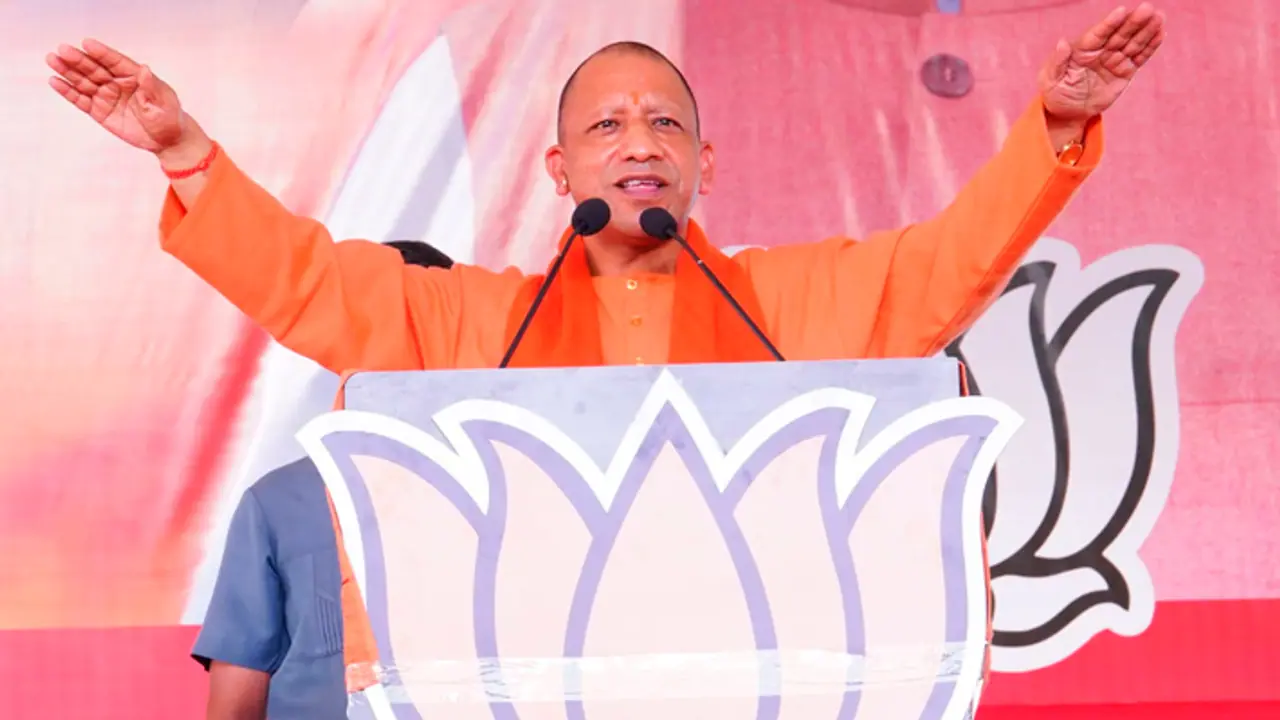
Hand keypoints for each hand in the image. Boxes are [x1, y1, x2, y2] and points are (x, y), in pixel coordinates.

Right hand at [46, 39, 190, 153]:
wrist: (167, 140)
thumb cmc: (169, 118)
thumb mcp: (165, 102)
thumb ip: (152, 87)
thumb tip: (145, 69)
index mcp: (134, 76)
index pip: (115, 62)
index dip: (101, 53)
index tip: (87, 43)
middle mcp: (117, 83)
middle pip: (95, 69)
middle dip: (78, 60)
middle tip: (62, 50)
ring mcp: (107, 96)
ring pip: (84, 82)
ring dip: (67, 72)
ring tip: (52, 60)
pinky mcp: (99, 111)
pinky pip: (81, 100)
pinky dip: (68, 92)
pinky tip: (55, 81)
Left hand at [1039, 3, 1165, 122]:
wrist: (1068, 113)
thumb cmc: (1054, 93)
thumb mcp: (1049, 80)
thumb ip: (1057, 61)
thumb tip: (1062, 43)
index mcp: (1082, 49)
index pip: (1098, 33)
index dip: (1110, 23)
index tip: (1122, 11)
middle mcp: (1100, 51)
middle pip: (1119, 34)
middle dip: (1133, 22)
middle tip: (1148, 8)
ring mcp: (1114, 60)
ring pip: (1133, 43)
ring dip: (1146, 31)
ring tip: (1159, 18)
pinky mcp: (1125, 71)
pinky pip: (1140, 58)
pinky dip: (1150, 47)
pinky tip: (1161, 34)